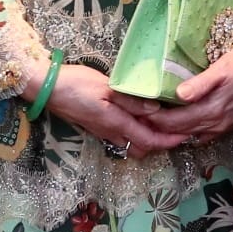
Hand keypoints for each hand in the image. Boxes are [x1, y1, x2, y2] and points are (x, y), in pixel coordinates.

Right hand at [45, 64, 187, 159]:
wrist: (46, 87)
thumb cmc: (76, 84)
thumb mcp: (106, 87)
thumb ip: (131, 100)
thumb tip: (156, 110)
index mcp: (115, 123)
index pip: (148, 140)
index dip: (169, 141)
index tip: (186, 136)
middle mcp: (110, 131)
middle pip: (141, 147)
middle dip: (161, 143)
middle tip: (178, 129)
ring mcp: (102, 130)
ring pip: (131, 143)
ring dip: (148, 138)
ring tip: (164, 123)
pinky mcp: (97, 125)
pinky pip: (121, 135)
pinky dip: (136, 131)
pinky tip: (142, 117)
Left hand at [144, 51, 232, 142]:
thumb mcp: (222, 68)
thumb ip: (200, 83)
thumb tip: (178, 95)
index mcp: (211, 110)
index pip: (174, 122)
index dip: (154, 119)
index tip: (138, 111)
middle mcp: (215, 124)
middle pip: (178, 131)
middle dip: (157, 127)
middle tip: (139, 117)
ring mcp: (222, 126)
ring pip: (189, 135)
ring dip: (171, 130)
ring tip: (154, 121)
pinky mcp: (227, 124)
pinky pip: (201, 135)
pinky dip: (187, 132)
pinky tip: (180, 125)